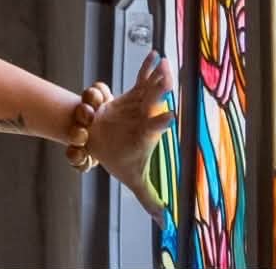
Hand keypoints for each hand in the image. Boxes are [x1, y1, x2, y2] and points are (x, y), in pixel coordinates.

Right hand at [87, 51, 175, 217]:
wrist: (103, 143)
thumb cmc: (120, 159)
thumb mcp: (133, 179)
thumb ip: (148, 197)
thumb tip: (164, 223)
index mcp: (146, 135)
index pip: (156, 127)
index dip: (163, 120)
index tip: (172, 115)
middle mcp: (145, 117)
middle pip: (154, 101)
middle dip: (161, 90)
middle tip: (170, 78)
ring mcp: (140, 105)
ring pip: (149, 87)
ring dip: (157, 74)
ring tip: (166, 61)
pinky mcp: (131, 95)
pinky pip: (139, 79)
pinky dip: (146, 67)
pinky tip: (154, 53)